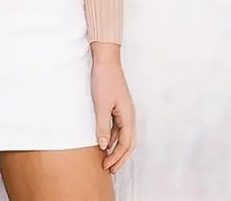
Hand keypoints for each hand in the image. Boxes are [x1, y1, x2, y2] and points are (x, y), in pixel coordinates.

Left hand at [90, 59, 136, 174]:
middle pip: (128, 143)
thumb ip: (102, 126)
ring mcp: (124, 111)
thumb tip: (104, 146)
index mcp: (128, 117)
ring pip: (122, 135)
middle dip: (120, 157)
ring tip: (107, 159)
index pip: (125, 144)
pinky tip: (104, 142)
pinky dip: (112, 137)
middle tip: (110, 170)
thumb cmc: (104, 80)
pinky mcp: (117, 106)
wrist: (106, 60)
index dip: (117, 157)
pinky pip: (117, 127)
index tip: (107, 167)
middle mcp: (129, 115)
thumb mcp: (101, 105)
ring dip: (115, 148)